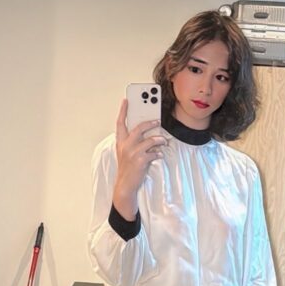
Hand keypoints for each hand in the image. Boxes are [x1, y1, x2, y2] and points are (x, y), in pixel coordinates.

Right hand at [112, 99, 166, 218]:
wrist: (125, 185)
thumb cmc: (128, 168)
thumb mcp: (127, 153)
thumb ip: (135, 143)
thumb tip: (151, 135)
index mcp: (121, 142)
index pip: (120, 123)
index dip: (123, 111)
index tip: (126, 100)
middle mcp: (125, 146)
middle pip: (138, 128)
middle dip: (150, 123)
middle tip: (158, 121)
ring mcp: (132, 153)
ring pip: (150, 140)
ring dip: (159, 140)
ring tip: (164, 141)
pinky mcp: (140, 161)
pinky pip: (154, 153)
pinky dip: (159, 153)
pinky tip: (160, 155)